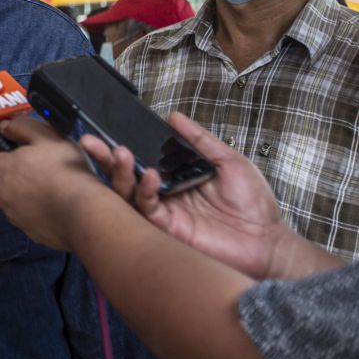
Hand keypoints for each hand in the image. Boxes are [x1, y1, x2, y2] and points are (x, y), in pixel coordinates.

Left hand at [0, 115, 102, 249]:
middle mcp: (0, 194)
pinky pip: (24, 214)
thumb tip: (6, 126)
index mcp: (0, 169)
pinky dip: (33, 207)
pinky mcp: (27, 230)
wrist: (83, 214)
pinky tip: (52, 201)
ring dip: (21, 189)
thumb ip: (21, 127)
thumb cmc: (65, 173)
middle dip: (8, 169)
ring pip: (9, 197)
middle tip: (31, 161)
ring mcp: (13, 215)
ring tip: (47, 182)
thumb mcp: (46, 136)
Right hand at [81, 112, 287, 278]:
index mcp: (175, 176)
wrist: (269, 241)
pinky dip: (144, 191)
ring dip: (120, 171)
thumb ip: (200, 140)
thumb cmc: (253, 204)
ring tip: (120, 153)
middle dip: (105, 157)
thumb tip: (174, 117)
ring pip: (127, 191)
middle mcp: (163, 193)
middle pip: (125, 174)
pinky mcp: (167, 228)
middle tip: (90, 140)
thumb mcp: (228, 160)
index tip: (107, 129)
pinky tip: (151, 176)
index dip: (123, 145)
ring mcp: (163, 211)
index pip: (142, 158)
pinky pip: (146, 208)